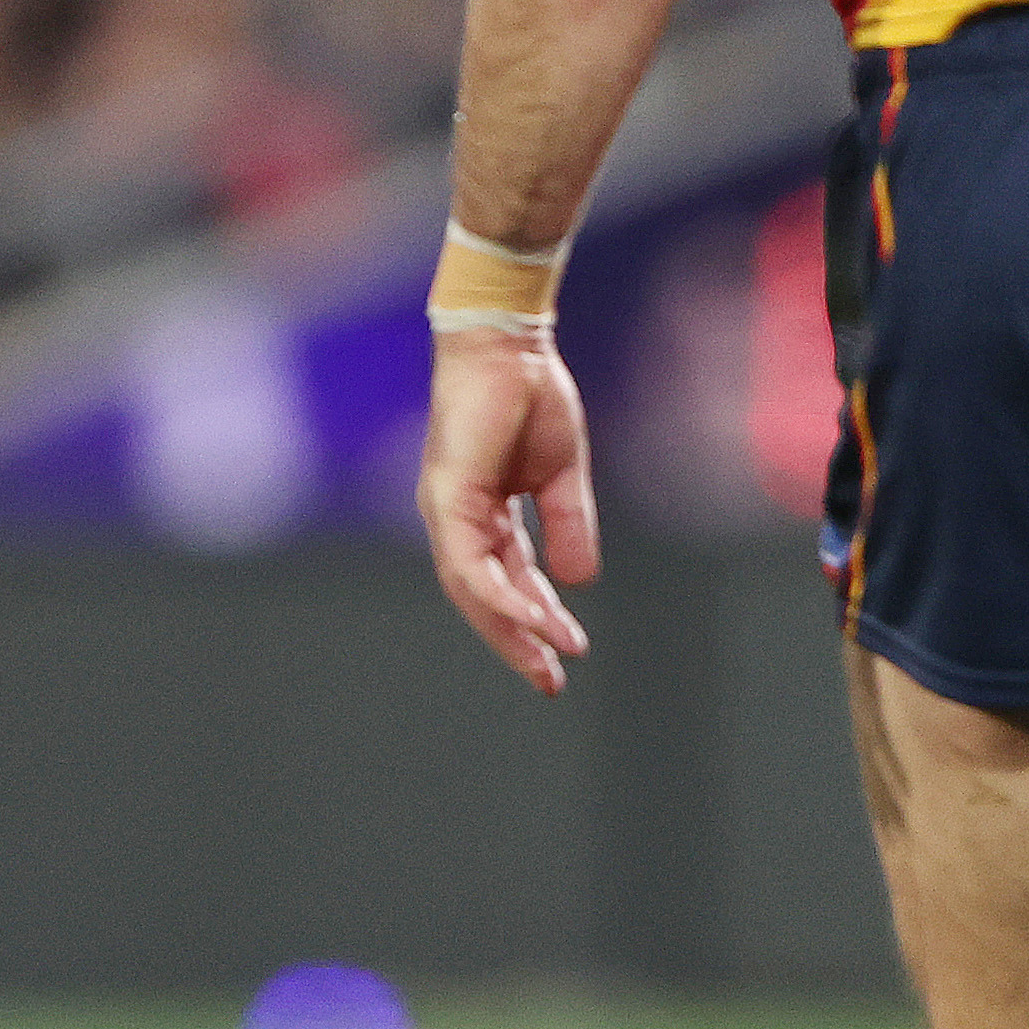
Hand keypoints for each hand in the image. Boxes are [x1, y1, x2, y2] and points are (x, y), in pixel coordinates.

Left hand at [416, 329, 597, 692]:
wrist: (512, 345)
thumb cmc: (532, 396)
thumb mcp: (563, 478)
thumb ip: (569, 528)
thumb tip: (581, 582)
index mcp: (484, 516)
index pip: (507, 583)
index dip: (535, 620)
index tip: (566, 653)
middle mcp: (459, 520)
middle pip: (483, 600)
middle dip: (517, 643)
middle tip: (550, 682)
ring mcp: (448, 512)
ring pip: (474, 592)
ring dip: (513, 629)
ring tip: (552, 659)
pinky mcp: (448, 500)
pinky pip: (472, 566)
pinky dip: (503, 597)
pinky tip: (534, 619)